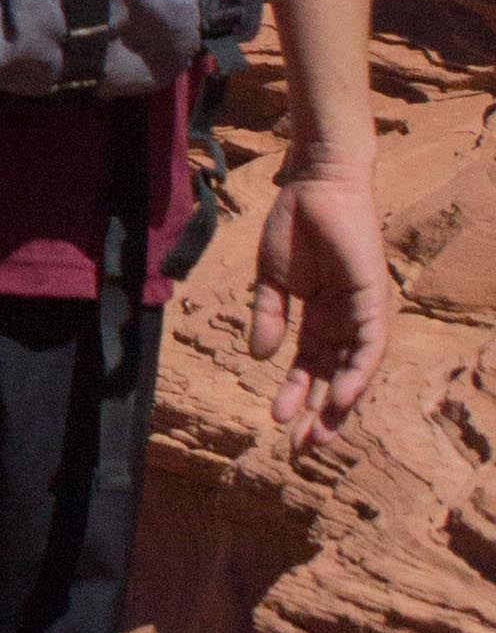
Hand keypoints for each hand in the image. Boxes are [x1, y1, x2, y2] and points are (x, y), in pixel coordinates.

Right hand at [246, 162, 390, 442]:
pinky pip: (370, 346)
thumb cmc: (294, 224)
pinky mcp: (374, 299)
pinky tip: (341, 398)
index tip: (280, 424)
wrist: (313, 183)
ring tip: (316, 435)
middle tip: (301, 449)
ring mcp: (362, 311)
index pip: (313, 367)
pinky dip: (357, 374)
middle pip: (334, 377)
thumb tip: (260, 357)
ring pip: (354, 370)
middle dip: (318, 414)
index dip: (298, 396)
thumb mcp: (271, 281)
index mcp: (321, 317)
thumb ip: (269, 317)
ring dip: (338, 405)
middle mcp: (346, 320)